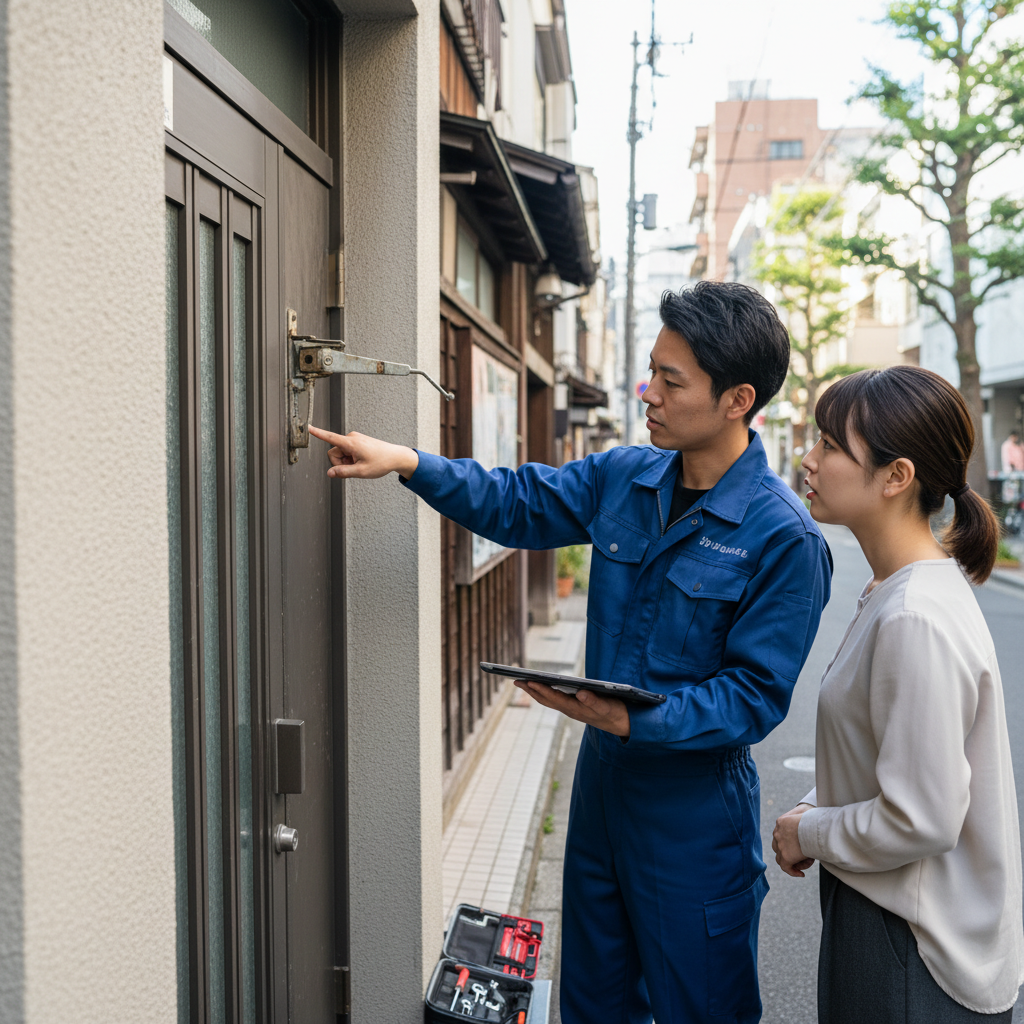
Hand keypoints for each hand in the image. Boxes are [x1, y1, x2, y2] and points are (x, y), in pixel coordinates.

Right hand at [308, 425, 418, 479]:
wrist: (395, 456)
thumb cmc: (381, 463)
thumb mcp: (361, 472)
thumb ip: (343, 473)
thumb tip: (330, 473)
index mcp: (351, 443)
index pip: (330, 437)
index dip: (318, 433)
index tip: (308, 427)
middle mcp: (351, 438)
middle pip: (334, 453)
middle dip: (340, 463)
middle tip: (354, 468)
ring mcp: (355, 439)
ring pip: (340, 453)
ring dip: (347, 462)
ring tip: (360, 464)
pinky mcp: (357, 441)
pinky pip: (347, 452)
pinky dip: (351, 459)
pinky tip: (362, 461)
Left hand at [513, 681, 629, 737]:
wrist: (623, 725)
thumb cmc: (616, 714)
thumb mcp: (608, 707)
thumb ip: (595, 702)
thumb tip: (581, 693)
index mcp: (576, 709)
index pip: (554, 698)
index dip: (540, 689)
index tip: (528, 681)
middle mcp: (571, 710)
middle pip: (546, 700)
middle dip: (531, 690)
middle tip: (516, 680)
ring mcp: (572, 710)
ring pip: (549, 700)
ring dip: (535, 692)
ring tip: (523, 683)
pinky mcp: (576, 707)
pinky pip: (556, 700)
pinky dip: (545, 693)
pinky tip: (542, 687)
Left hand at [772, 803, 814, 876]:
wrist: (815, 825)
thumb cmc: (815, 818)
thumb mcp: (805, 812)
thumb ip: (800, 816)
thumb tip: (804, 817)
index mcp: (780, 822)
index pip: (781, 834)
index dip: (791, 842)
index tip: (801, 847)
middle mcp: (777, 833)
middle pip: (779, 846)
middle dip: (791, 852)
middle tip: (805, 855)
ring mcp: (780, 845)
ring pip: (782, 857)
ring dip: (794, 861)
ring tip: (808, 861)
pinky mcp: (786, 856)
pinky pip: (786, 867)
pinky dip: (793, 871)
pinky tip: (801, 874)